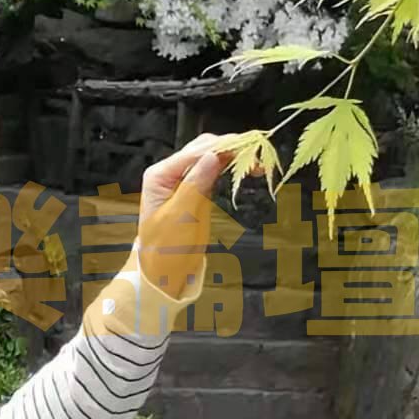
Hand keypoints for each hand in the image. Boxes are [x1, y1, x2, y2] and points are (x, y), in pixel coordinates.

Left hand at [136, 133, 255, 298]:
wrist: (164, 271)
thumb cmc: (166, 248)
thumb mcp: (180, 216)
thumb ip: (195, 184)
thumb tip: (213, 156)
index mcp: (160, 175)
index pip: (193, 152)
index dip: (220, 147)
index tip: (246, 146)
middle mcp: (171, 172)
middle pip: (203, 149)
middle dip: (230, 148)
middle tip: (257, 154)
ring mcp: (184, 180)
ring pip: (211, 157)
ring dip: (233, 156)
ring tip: (258, 163)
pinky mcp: (197, 190)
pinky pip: (215, 171)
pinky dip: (231, 167)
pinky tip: (248, 169)